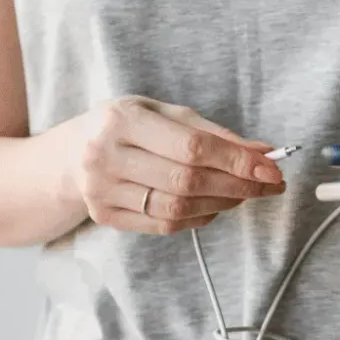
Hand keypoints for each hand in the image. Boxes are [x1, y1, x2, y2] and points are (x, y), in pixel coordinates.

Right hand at [68, 96, 285, 234]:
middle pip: (187, 180)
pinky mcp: (104, 216)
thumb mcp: (162, 114)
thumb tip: (262, 152)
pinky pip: (164, 225)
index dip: (236, 160)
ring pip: (178, 208)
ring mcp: (101, 190)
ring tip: (243, 194)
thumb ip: (211, 132)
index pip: (192, 146)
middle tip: (269, 185)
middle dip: (237, 185)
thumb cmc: (126, 127)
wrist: (69, 154)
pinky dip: (198, 217)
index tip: (271, 169)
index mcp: (122, 119)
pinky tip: (214, 206)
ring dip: (222, 203)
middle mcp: (106, 155)